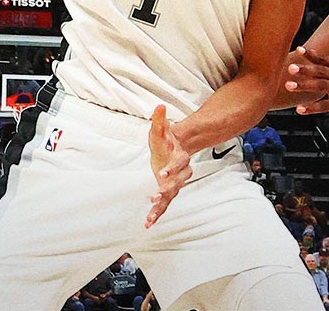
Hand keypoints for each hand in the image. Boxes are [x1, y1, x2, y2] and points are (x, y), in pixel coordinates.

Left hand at [145, 104, 189, 228]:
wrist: (176, 150)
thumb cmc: (167, 140)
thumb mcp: (162, 129)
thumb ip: (160, 119)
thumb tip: (159, 106)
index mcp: (179, 157)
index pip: (179, 162)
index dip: (172, 168)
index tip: (162, 173)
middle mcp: (180, 172)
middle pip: (177, 182)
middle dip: (166, 189)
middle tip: (156, 195)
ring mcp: (175, 183)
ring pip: (171, 196)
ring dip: (161, 205)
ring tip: (151, 215)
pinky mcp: (168, 191)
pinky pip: (165, 205)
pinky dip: (157, 214)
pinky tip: (148, 223)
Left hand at [285, 46, 328, 122]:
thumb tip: (316, 64)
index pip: (323, 59)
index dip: (310, 54)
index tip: (298, 49)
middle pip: (319, 71)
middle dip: (304, 69)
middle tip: (289, 67)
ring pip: (320, 86)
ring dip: (303, 86)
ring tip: (289, 86)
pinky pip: (325, 105)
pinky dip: (312, 108)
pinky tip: (300, 110)